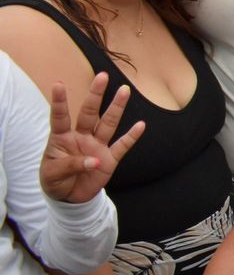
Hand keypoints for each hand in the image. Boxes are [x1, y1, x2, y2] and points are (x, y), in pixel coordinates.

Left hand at [39, 74, 144, 202]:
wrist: (69, 197)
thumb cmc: (55, 180)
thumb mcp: (52, 174)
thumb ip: (70, 165)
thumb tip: (94, 160)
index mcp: (61, 138)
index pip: (60, 117)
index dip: (59, 102)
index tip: (58, 84)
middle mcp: (81, 136)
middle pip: (90, 113)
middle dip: (96, 95)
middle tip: (102, 76)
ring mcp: (97, 146)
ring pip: (108, 123)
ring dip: (116, 108)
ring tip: (124, 90)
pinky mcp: (110, 159)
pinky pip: (122, 146)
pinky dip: (131, 136)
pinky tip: (140, 125)